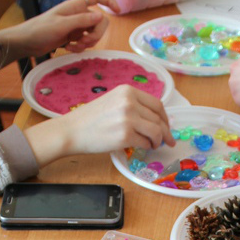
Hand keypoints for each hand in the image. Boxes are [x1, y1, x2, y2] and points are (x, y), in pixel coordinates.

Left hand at [9, 0, 119, 58]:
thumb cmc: (40, 29)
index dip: (109, 1)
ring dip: (87, 43)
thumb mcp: (62, 25)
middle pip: (99, 22)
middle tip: (85, 42)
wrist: (27, 42)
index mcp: (75, 6)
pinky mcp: (72, 37)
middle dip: (96, 34)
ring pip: (93, 34)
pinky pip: (84, 42)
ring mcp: (76, 27)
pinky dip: (80, 47)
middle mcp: (78, 15)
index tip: (117, 11)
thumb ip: (82, 21)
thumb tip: (101, 17)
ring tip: (73, 46)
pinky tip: (69, 48)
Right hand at [24, 84, 174, 163]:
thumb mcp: (113, 102)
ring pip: (156, 131)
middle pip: (158, 118)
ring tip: (153, 145)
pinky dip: (147, 147)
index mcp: (128, 91)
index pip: (157, 104)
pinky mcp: (125, 135)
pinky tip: (143, 147)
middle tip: (167, 141)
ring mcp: (128, 118)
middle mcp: (130, 102)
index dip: (165, 118)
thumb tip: (153, 119)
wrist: (72, 131)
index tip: (166, 127)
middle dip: (165, 132)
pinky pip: (145, 142)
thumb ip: (132, 105)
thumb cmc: (90, 119)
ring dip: (157, 141)